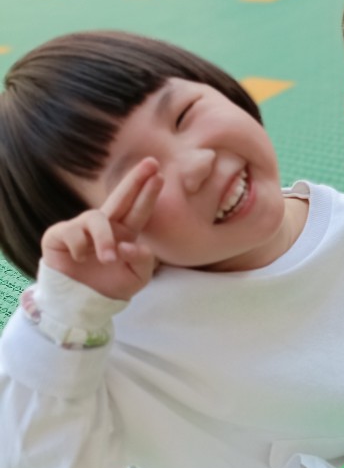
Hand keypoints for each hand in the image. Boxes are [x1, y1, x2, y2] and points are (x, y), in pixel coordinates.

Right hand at [41, 158, 163, 300]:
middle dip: (136, 180)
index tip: (160, 175)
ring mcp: (81, 228)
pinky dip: (80, 248)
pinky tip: (79, 259)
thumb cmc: (109, 287)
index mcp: (124, 233)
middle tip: (151, 163)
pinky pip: (73, 233)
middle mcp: (104, 226)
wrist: (80, 304)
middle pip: (121, 197)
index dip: (148, 193)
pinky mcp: (59, 235)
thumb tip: (129, 244)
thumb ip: (143, 260)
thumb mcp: (136, 278)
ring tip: (108, 259)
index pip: (139, 210)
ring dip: (104, 239)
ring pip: (97, 219)